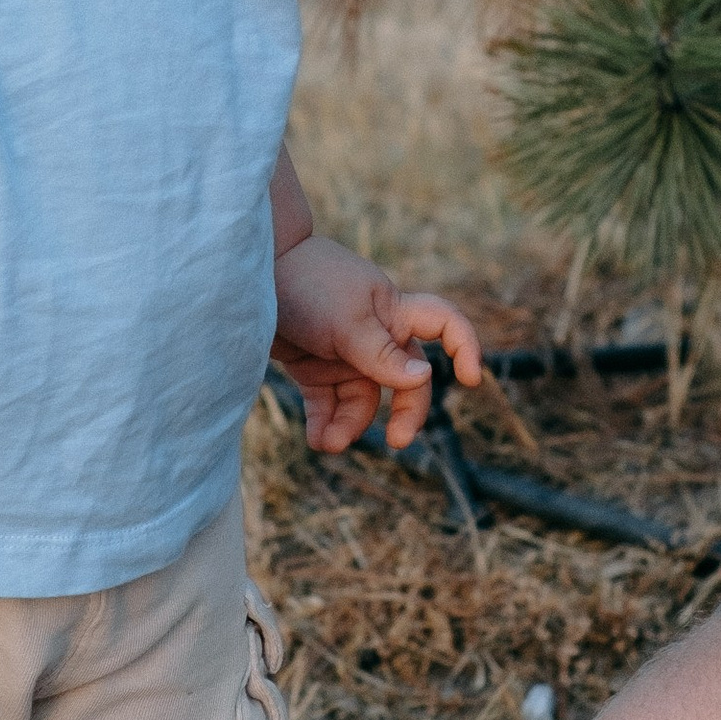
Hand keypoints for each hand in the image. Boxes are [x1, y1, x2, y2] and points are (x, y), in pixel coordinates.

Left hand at [270, 238, 483, 454]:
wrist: (250, 274)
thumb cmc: (306, 285)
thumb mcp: (348, 322)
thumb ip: (383, 355)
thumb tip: (423, 379)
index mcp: (394, 312)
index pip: (445, 325)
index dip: (464, 348)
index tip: (470, 380)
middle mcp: (375, 334)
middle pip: (405, 380)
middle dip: (404, 412)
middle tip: (395, 441)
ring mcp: (344, 352)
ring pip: (361, 398)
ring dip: (349, 424)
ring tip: (328, 444)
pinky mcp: (313, 366)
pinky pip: (328, 403)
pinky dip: (325, 423)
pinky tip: (318, 440)